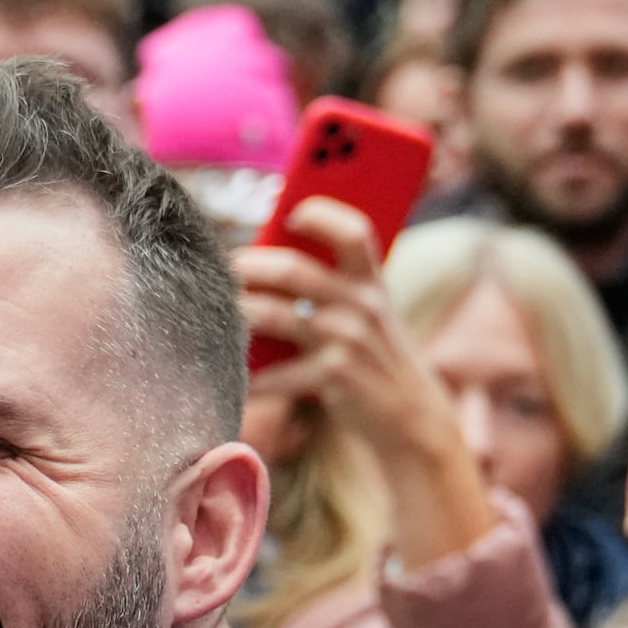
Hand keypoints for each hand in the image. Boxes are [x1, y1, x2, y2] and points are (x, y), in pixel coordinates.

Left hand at [237, 198, 497, 565]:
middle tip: (223, 268)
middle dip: (248, 265)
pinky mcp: (334, 377)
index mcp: (371, 281)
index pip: (354, 232)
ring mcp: (348, 341)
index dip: (322, 215)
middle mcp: (362, 306)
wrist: (411, 414)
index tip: (292, 213)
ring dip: (237, 314)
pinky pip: (276, 373)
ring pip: (274, 316)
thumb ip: (331, 283)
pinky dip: (250, 377)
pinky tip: (234, 377)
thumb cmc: (375, 353)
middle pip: (293, 270)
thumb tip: (261, 258)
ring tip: (216, 313)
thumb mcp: (368, 311)